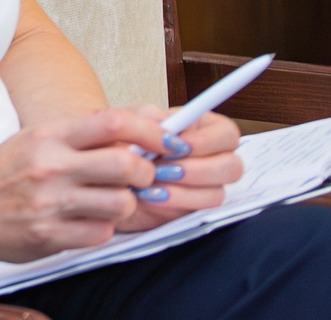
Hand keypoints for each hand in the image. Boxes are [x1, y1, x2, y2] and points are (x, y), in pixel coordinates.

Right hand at [0, 108, 229, 261]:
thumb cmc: (4, 172)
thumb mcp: (38, 139)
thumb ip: (87, 133)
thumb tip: (146, 121)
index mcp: (49, 136)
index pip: (113, 123)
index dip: (151, 132)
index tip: (166, 141)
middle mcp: (50, 166)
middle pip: (126, 164)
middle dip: (146, 173)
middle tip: (142, 177)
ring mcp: (49, 203)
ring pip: (121, 203)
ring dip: (125, 205)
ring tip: (110, 201)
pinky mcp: (48, 236)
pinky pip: (101, 232)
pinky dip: (102, 228)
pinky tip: (86, 221)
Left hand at [116, 112, 241, 234]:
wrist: (99, 170)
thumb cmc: (116, 139)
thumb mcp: (125, 121)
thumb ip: (146, 118)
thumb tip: (162, 121)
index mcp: (201, 128)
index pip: (227, 134)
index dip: (208, 141)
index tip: (179, 145)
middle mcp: (210, 157)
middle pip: (232, 167)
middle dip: (198, 170)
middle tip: (162, 169)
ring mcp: (205, 185)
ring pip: (217, 193)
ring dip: (184, 190)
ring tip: (150, 185)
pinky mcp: (193, 207)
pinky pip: (198, 211)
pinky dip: (175, 204)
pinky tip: (149, 197)